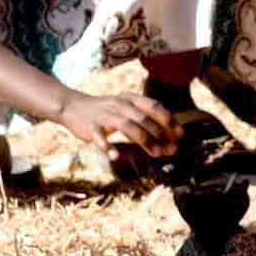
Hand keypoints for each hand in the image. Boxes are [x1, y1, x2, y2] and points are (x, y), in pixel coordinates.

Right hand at [56, 92, 180, 163]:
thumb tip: (170, 138)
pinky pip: (99, 136)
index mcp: (131, 99)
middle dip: (161, 135)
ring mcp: (105, 114)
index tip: (181, 136)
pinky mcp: (91, 126)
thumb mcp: (127, 109)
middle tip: (171, 150)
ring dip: (145, 141)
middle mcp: (120, 104)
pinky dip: (107, 146)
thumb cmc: (107, 112)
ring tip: (156, 154)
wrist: (74, 107)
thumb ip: (146, 120)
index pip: (155, 106)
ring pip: (128, 126)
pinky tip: (115, 156)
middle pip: (144, 119)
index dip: (170, 120)